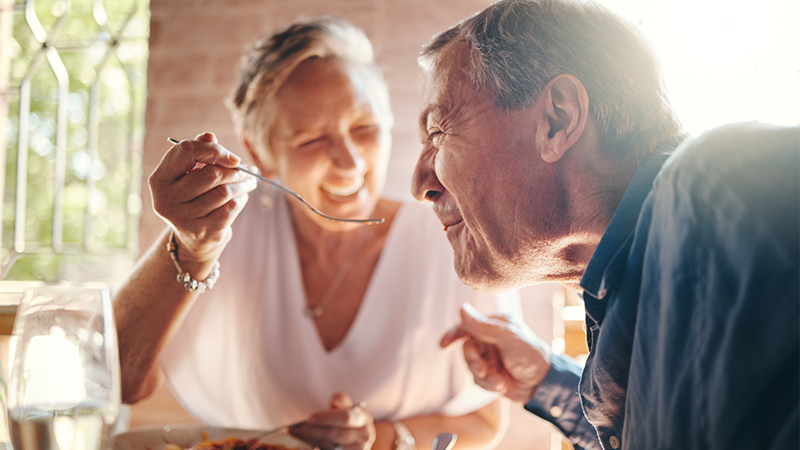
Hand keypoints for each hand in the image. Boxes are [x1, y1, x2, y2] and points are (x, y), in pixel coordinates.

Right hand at [149, 132, 256, 262]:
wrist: (192, 239)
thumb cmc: (193, 197)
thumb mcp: (190, 174)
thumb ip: (198, 152)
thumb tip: (209, 136)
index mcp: (159, 179)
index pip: (186, 151)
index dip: (214, 150)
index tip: (232, 157)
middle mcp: (166, 199)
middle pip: (210, 174)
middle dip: (234, 171)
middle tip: (247, 171)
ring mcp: (183, 218)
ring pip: (224, 192)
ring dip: (242, 184)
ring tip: (249, 182)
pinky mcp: (202, 231)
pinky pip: (231, 208)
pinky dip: (241, 199)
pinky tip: (242, 196)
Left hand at [289, 392, 375, 449]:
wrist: (357, 439)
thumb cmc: (348, 421)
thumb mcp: (347, 408)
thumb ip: (341, 401)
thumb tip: (335, 404)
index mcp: (363, 418)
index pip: (344, 417)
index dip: (326, 417)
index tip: (309, 418)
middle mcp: (365, 435)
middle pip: (333, 433)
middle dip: (312, 431)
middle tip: (295, 428)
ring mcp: (358, 449)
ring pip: (328, 445)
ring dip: (310, 440)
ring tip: (296, 434)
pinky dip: (315, 446)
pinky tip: (306, 443)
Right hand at [441, 303, 552, 403]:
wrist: (543, 384)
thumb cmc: (530, 354)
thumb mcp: (507, 337)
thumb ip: (483, 326)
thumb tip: (461, 310)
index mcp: (495, 325)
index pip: (468, 326)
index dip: (453, 334)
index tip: (443, 345)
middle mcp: (490, 340)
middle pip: (467, 348)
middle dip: (472, 361)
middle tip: (482, 369)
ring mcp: (490, 358)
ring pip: (470, 366)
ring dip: (481, 375)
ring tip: (497, 381)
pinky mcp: (490, 374)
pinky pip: (477, 379)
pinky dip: (486, 384)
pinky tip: (500, 385)